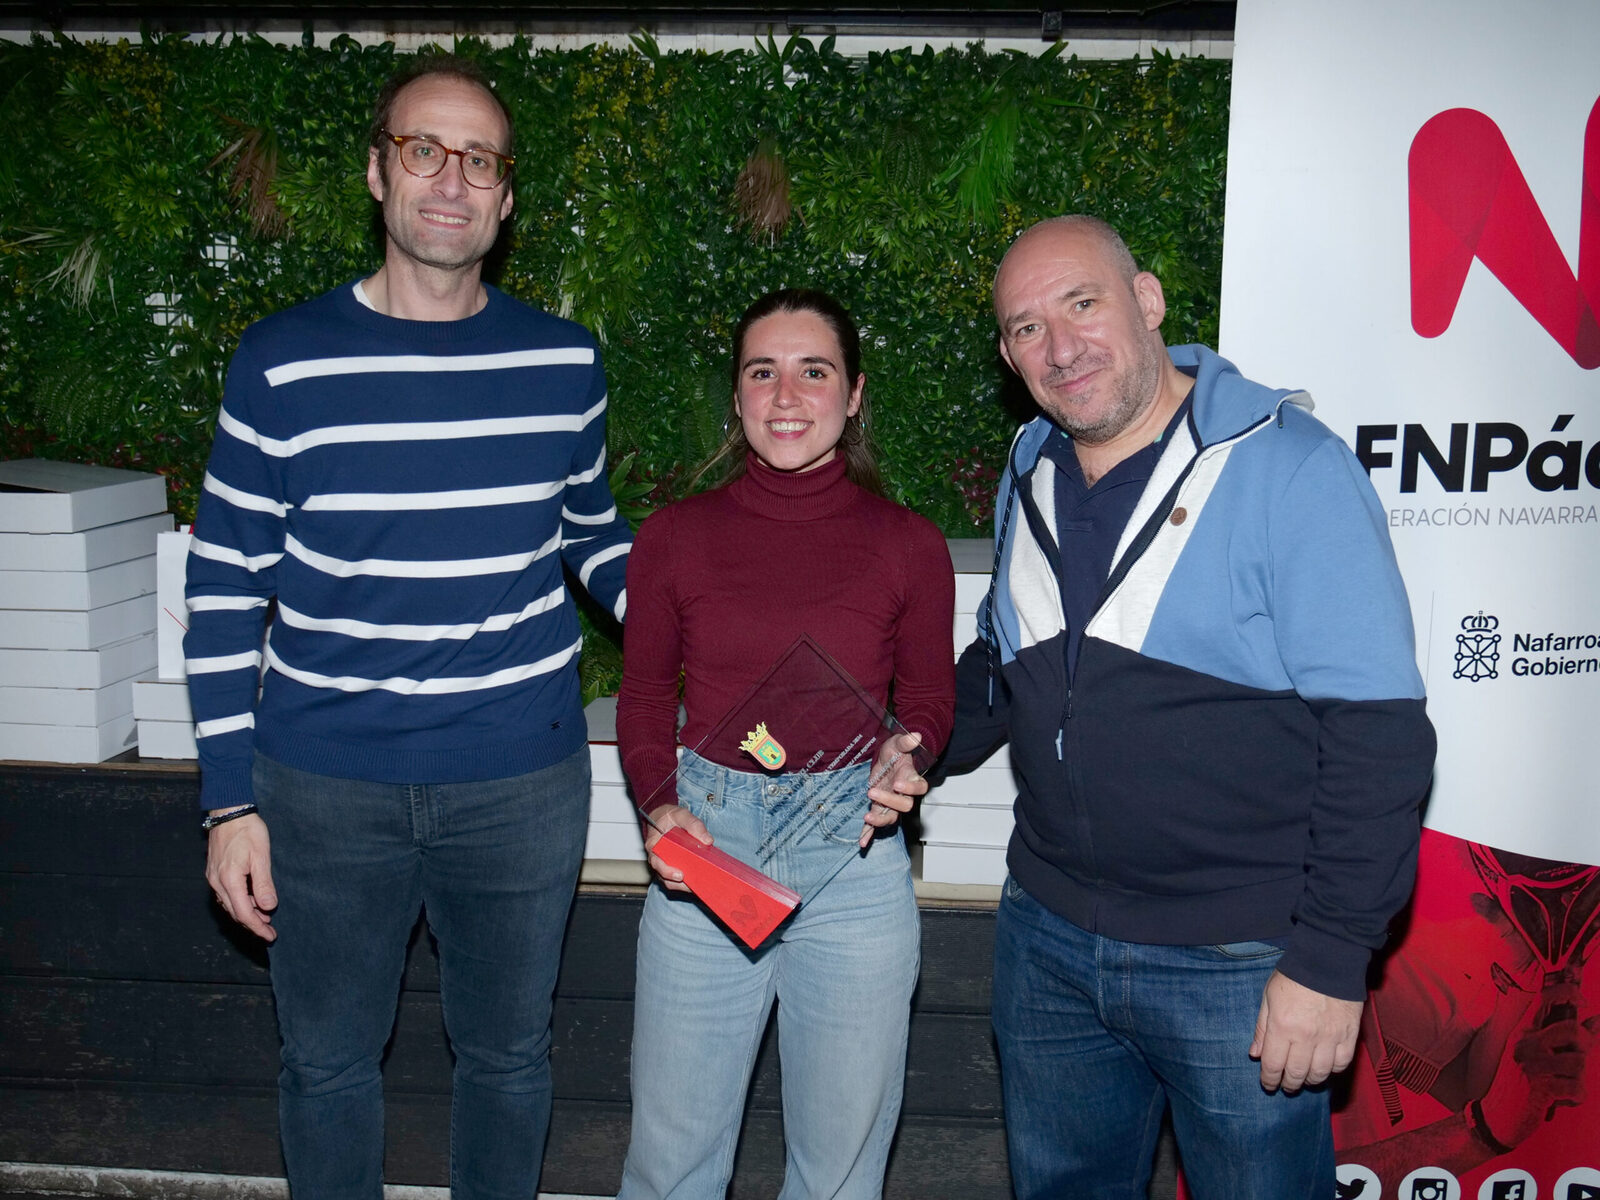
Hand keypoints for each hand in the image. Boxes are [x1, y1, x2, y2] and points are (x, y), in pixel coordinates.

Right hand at [205, 813, 276, 940]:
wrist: (228, 812)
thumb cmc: (247, 830)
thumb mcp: (261, 855)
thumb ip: (263, 883)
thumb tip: (268, 907)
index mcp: (229, 879)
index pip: (243, 912)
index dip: (257, 927)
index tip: (270, 936)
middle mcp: (217, 882)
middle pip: (234, 912)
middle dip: (253, 924)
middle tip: (270, 932)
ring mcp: (213, 878)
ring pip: (229, 905)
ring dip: (246, 914)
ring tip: (264, 919)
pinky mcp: (214, 872)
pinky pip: (226, 895)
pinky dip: (239, 903)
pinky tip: (251, 902)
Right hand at [641, 804, 710, 892]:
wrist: (662, 817)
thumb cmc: (668, 816)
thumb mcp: (680, 814)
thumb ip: (693, 824)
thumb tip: (707, 840)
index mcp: (654, 844)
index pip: (657, 862)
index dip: (667, 871)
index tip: (680, 875)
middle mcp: (655, 856)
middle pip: (663, 875)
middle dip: (677, 883)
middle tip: (692, 885)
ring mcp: (662, 863)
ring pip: (668, 881)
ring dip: (682, 886)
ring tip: (697, 887)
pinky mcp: (670, 866)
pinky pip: (674, 879)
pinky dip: (685, 883)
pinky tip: (698, 883)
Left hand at [861, 731, 925, 848]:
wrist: (887, 760)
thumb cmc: (895, 752)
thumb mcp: (897, 743)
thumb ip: (905, 742)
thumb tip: (915, 736)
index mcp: (911, 778)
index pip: (919, 787)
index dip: (910, 787)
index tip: (898, 783)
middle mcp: (904, 794)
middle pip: (904, 805)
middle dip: (889, 801)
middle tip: (872, 792)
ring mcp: (892, 803)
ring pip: (891, 817)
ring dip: (880, 820)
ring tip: (867, 818)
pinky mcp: (879, 808)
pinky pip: (876, 824)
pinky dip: (869, 833)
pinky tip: (863, 842)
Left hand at [1250, 970, 1362, 1091]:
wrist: (1329, 961)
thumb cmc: (1293, 977)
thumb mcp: (1268, 997)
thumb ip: (1261, 1027)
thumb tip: (1255, 1054)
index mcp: (1282, 1026)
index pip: (1273, 1064)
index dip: (1269, 1079)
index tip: (1268, 1085)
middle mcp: (1306, 1036)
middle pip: (1296, 1073)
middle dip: (1289, 1084)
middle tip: (1286, 1086)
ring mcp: (1330, 1037)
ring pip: (1320, 1073)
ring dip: (1310, 1081)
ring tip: (1304, 1080)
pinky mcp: (1349, 1035)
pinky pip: (1341, 1063)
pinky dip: (1332, 1070)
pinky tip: (1325, 1068)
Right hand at [1478, 974, 1595, 1146]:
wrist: (1494, 1117)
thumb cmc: (1520, 1084)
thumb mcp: (1538, 1055)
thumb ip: (1566, 1038)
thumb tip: (1597, 1020)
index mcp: (1523, 1031)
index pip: (1544, 998)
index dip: (1569, 992)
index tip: (1582, 1002)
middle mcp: (1524, 1043)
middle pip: (1571, 1030)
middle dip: (1586, 1044)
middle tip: (1576, 1057)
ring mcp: (1531, 1065)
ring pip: (1579, 1062)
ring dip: (1578, 1079)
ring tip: (1562, 1084)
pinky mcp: (1539, 1089)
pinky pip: (1577, 1089)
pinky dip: (1575, 1098)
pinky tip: (1558, 1100)